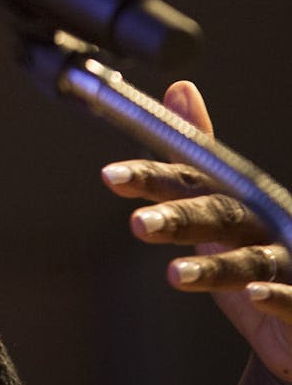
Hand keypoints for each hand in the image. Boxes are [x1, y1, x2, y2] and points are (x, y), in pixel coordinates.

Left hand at [103, 81, 291, 381]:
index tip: (111, 175)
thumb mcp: (220, 207)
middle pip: (220, 214)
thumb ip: (197, 159)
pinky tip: (255, 295)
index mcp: (236, 200)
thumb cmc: (259, 251)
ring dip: (214, 267)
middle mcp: (264, 224)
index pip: (190, 181)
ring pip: (252, 260)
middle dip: (178, 217)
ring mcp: (288, 259)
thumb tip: (180, 88)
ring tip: (173, 275)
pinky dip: (277, 296)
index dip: (152, 177)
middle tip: (137, 224)